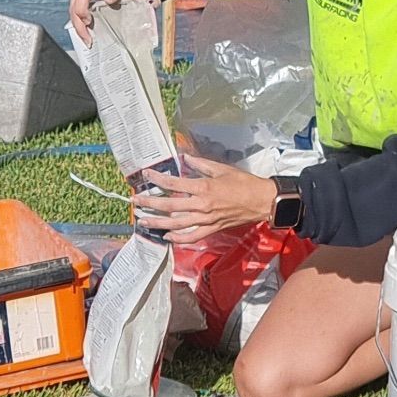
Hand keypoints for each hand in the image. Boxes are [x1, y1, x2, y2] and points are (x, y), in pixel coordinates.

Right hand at [69, 0, 147, 44]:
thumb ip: (146, 1)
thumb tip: (155, 5)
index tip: (110, 1)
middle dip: (82, 9)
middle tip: (88, 24)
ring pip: (74, 3)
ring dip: (77, 22)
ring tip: (86, 38)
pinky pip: (72, 9)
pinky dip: (76, 23)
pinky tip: (83, 35)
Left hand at [133, 154, 274, 242]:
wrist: (261, 201)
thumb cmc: (243, 182)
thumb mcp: (221, 168)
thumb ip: (201, 164)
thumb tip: (185, 158)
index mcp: (203, 187)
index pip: (174, 184)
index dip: (158, 180)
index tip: (146, 176)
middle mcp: (201, 205)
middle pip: (170, 206)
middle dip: (150, 203)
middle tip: (135, 202)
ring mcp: (206, 219)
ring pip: (176, 224)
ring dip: (158, 222)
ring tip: (143, 221)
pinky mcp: (212, 228)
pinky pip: (192, 236)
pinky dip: (178, 239)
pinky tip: (167, 236)